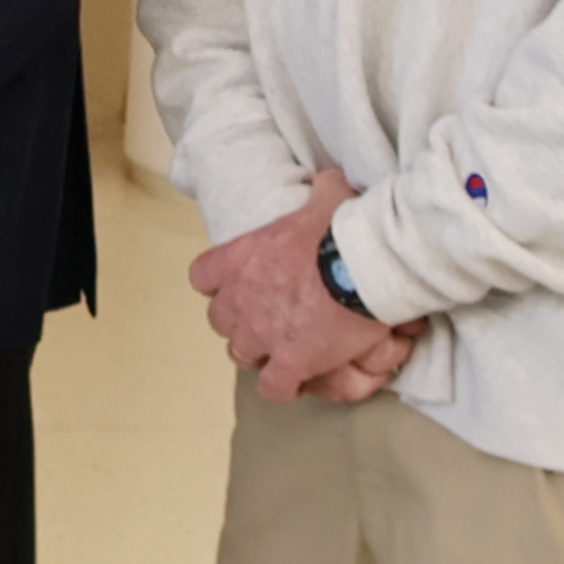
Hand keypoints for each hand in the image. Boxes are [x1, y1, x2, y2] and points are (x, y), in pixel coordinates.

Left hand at [190, 169, 410, 403]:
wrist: (360, 266)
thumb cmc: (342, 228)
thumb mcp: (328, 196)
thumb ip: (322, 189)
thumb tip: (333, 177)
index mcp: (240, 259)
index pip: (202, 277)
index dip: (218, 284)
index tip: (237, 285)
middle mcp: (241, 299)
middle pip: (220, 320)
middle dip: (238, 322)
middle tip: (265, 320)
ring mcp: (262, 333)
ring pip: (240, 354)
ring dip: (258, 353)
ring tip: (280, 351)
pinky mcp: (290, 362)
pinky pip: (273, 387)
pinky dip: (282, 387)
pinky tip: (297, 382)